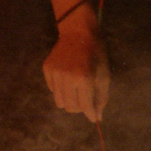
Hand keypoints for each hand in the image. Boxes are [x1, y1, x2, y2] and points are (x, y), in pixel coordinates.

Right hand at [43, 4, 109, 121]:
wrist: (78, 32)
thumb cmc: (95, 54)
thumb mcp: (104, 75)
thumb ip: (101, 98)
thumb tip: (97, 118)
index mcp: (84, 78)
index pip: (85, 106)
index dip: (90, 114)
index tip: (93, 117)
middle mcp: (67, 77)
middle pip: (70, 107)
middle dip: (79, 108)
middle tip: (85, 100)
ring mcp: (55, 73)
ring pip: (59, 102)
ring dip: (69, 100)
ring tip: (75, 90)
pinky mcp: (47, 69)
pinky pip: (52, 90)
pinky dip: (61, 89)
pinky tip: (67, 78)